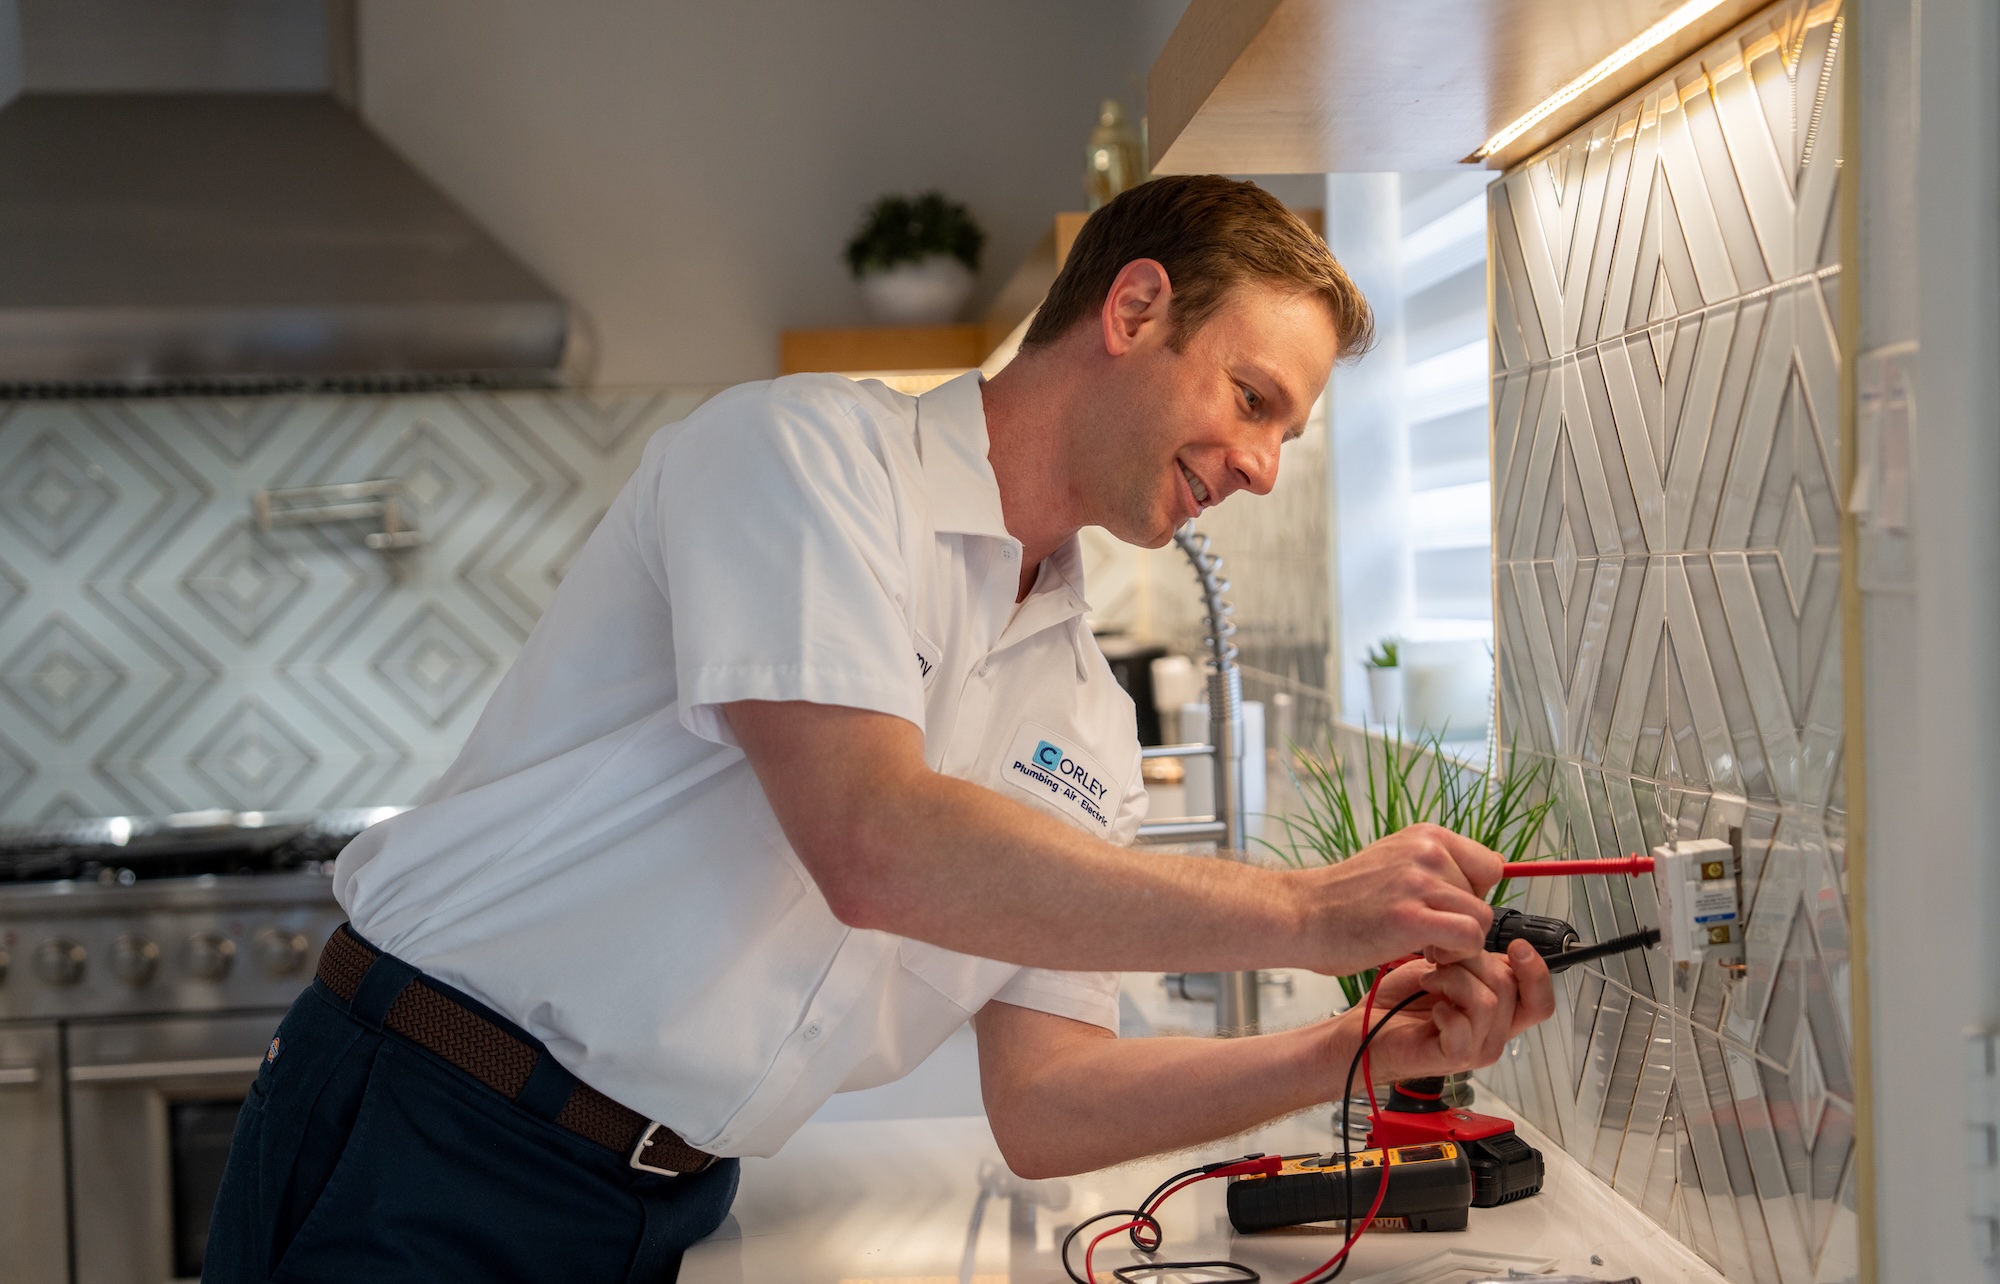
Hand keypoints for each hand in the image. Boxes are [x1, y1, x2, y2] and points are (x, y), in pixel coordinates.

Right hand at [1293, 823, 1504, 973]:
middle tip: (1426, 931)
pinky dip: (1456, 954)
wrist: (1301, 915)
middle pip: (1486, 896)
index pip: (1489, 865)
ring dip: (1458, 941)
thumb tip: (1487, 876)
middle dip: (1462, 920)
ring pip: (1481, 919)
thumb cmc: (1345, 900)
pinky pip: (1469, 937)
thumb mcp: (1395, 862)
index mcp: (1425, 836)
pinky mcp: (1412, 917)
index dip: (1473, 893)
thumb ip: (1435, 866)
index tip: (1445, 909)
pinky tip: (1426, 953)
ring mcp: (1419, 882)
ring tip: (1423, 943)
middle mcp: (1427, 851)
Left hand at [1328, 941, 1555, 1085]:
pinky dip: (1445, 1008)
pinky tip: (1430, 1007)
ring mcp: (1477, 1048)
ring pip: (1490, 1001)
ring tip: (1430, 981)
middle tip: (1442, 961)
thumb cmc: (1400, 1001)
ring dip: (1455, 980)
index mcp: (1498, 1012)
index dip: (1537, 971)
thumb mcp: (1445, 968)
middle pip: (1513, 989)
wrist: (1365, 1027)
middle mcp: (1494, 1033)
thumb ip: (1475, 960)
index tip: (1517, 947)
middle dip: (1474, 961)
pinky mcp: (1454, 1057)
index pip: (1540, 999)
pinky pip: (1466, 1025)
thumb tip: (1488, 938)